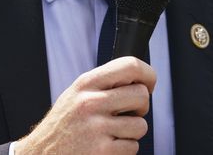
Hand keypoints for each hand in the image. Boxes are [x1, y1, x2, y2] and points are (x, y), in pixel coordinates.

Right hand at [18, 57, 155, 154]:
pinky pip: (133, 147)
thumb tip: (139, 79)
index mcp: (86, 84)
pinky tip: (107, 147)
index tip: (149, 84)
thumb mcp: (76, 94)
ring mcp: (97, 128)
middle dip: (141, 107)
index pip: (130, 65)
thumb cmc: (64, 125)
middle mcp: (91, 103)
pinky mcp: (102, 152)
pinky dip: (125, 150)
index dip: (148, 74)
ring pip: (141, 125)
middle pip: (141, 95)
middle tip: (128, 114)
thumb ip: (103, 84)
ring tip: (112, 133)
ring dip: (131, 132)